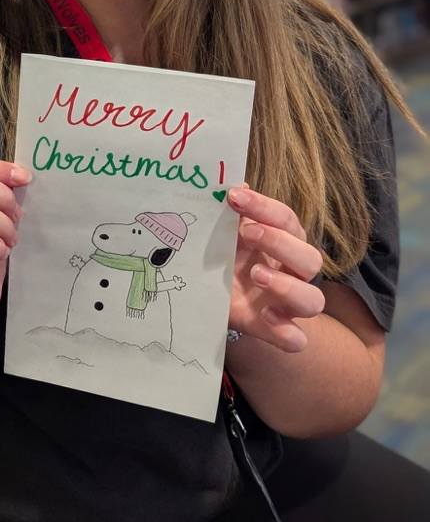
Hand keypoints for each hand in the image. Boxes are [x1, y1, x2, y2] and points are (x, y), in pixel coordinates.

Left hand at [227, 187, 323, 352]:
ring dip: (287, 286)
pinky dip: (286, 332)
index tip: (234, 197)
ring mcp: (285, 303)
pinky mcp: (272, 328)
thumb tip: (231, 182)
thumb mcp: (222, 231)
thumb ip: (229, 211)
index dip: (265, 207)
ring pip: (314, 300)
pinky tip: (266, 315)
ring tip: (255, 275)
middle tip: (246, 233)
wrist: (208, 291)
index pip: (287, 220)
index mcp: (283, 241)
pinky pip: (296, 339)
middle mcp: (291, 272)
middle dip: (280, 243)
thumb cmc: (223, 253)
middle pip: (310, 258)